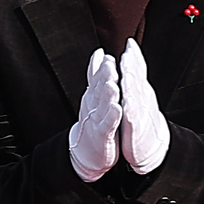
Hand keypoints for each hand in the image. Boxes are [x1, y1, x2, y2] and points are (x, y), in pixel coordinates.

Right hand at [68, 50, 124, 183]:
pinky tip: (117, 109)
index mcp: (94, 95)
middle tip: (110, 66)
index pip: (98, 79)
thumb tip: (99, 53)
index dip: (103, 69)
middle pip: (99, 89)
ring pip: (103, 105)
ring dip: (108, 95)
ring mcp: (97, 120)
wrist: (86, 150)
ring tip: (113, 85)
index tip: (109, 58)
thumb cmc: (93, 119)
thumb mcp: (94, 94)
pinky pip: (107, 124)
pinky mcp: (102, 135)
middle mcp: (94, 105)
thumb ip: (96, 74)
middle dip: (105, 78)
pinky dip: (112, 116)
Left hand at [114, 40, 170, 175]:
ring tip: (126, 76)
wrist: (153, 146)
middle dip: (132, 67)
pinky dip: (130, 112)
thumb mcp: (138, 95)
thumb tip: (130, 56)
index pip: (138, 71)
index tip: (130, 44)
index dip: (135, 58)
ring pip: (136, 98)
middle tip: (127, 55)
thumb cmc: (142, 118)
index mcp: (140, 91)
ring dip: (131, 87)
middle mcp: (142, 100)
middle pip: (138, 81)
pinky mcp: (136, 129)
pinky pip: (133, 119)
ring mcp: (140, 114)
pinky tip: (125, 105)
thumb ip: (134, 76)